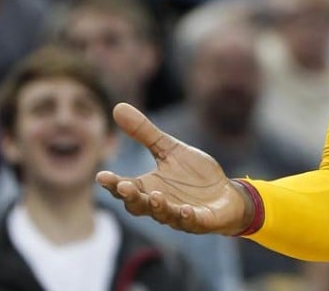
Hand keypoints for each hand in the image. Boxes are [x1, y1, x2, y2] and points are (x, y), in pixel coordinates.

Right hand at [96, 103, 250, 234]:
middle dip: (131, 197)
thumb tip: (118, 106)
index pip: (125, 188)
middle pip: (139, 205)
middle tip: (123, 186)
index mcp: (149, 188)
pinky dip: (186, 217)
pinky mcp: (200, 220)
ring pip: (163, 215)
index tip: (102, 176)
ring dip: (158, 206)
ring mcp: (179, 215)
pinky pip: (191, 221)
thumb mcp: (170, 150)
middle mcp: (160, 205)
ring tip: (155, 195)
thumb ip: (145, 133)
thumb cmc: (194, 175)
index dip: (113, 184)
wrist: (226, 194)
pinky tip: (186, 209)